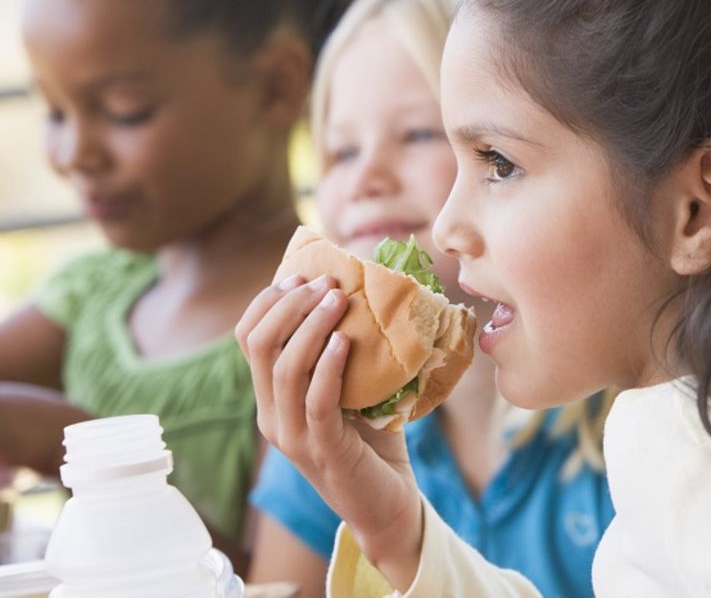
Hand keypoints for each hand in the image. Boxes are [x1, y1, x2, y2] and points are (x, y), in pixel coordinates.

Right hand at [235, 275, 422, 589]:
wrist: (389, 507)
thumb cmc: (374, 445)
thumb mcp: (352, 392)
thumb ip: (346, 355)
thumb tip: (365, 295)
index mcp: (272, 400)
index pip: (249, 339)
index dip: (268, 302)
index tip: (300, 276)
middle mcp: (273, 417)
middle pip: (259, 346)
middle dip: (290, 305)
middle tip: (326, 283)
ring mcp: (294, 436)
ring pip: (284, 369)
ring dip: (310, 327)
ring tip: (338, 300)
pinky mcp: (323, 451)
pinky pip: (316, 401)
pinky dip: (327, 366)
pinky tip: (344, 341)